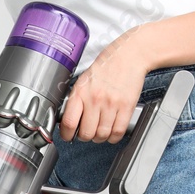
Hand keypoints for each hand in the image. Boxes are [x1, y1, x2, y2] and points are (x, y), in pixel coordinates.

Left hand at [60, 28, 152, 143]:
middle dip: (85, 137)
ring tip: (99, 131)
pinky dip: (114, 137)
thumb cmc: (106, 68)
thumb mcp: (83, 81)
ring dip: (99, 138)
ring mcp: (111, 104)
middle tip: (86, 132)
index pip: (68, 123)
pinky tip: (111, 131)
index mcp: (80, 93)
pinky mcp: (127, 106)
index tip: (68, 136)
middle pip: (86, 133)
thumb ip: (75, 101)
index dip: (66, 135)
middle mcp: (95, 99)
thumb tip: (67, 122)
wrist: (129, 55)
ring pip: (102, 135)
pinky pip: (118, 132)